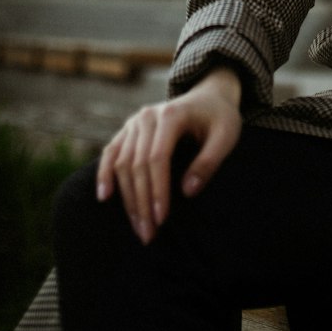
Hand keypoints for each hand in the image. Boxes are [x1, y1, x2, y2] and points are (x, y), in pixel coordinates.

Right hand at [96, 65, 242, 245]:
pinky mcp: (129, 129)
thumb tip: (187, 191)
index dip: (158, 190)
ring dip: (127, 198)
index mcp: (171, 115)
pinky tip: (104, 196)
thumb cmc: (220, 118)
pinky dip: (105, 173)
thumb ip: (209, 162)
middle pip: (137, 164)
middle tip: (148, 234)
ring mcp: (135, 122)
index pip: (158, 158)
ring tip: (137, 227)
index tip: (162, 219)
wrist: (209, 96)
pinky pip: (111, 151)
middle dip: (141, 202)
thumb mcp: (227, 136)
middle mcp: (148, 116)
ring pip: (123, 163)